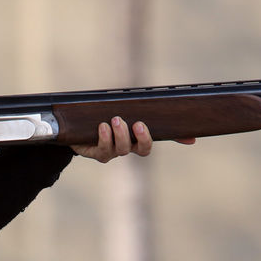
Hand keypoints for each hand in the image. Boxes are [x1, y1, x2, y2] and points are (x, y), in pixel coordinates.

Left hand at [71, 117, 195, 162]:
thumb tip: (174, 108)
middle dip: (143, 138)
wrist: (74, 125)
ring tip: (115, 120)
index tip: (186, 136)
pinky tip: (102, 126)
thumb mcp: (124, 109)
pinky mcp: (96, 152)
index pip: (162, 138)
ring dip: (121, 134)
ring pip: (122, 149)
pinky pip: (103, 149)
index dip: (175, 139)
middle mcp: (128, 147)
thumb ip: (145, 109)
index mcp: (139, 137)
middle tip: (137, 124)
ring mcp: (112, 152)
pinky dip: (104, 137)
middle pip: (143, 150)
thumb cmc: (103, 115)